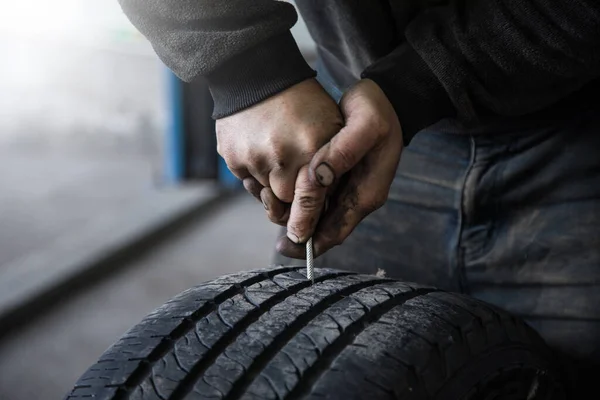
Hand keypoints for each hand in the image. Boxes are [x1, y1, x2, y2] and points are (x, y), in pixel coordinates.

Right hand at [216, 78, 342, 227]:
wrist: (257, 75)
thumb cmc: (301, 102)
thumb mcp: (329, 125)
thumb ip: (333, 162)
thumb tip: (328, 203)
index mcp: (312, 150)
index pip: (315, 200)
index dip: (313, 212)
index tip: (310, 224)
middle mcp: (283, 158)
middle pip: (288, 204)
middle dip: (292, 200)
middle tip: (294, 186)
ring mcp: (255, 159)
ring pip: (266, 195)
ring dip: (273, 185)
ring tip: (278, 159)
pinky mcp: (234, 158)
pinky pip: (248, 182)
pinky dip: (255, 174)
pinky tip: (260, 152)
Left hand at [277, 79, 403, 257]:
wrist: (387, 96)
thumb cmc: (378, 109)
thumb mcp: (366, 125)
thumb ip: (342, 152)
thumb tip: (317, 178)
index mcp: (366, 193)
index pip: (336, 230)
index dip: (310, 242)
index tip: (285, 244)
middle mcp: (356, 197)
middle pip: (323, 228)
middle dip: (297, 230)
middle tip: (271, 218)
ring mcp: (347, 188)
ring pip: (316, 214)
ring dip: (293, 214)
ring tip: (268, 200)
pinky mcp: (337, 176)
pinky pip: (315, 197)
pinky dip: (296, 198)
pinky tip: (276, 187)